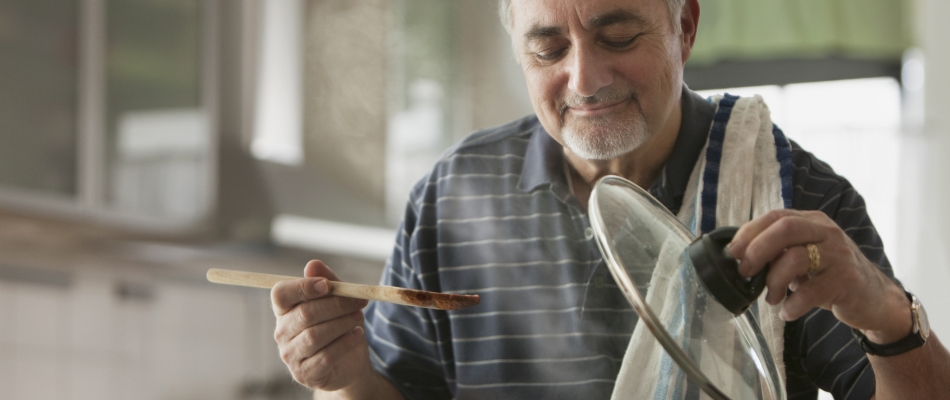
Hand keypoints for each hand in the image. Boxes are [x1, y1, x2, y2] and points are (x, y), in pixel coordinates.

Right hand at [271, 260, 374, 392]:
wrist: (350, 363)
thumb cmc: (340, 327)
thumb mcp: (338, 300)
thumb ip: (327, 282)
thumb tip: (313, 264)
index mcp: (285, 310)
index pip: (280, 294)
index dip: (303, 287)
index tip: (327, 285)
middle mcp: (282, 332)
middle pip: (305, 314)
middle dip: (336, 305)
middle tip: (359, 301)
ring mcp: (291, 355)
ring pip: (315, 335)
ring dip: (342, 323)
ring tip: (359, 317)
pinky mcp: (305, 374)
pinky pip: (325, 356)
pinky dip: (345, 343)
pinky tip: (357, 335)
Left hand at [728, 210, 911, 342]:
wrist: (873, 299)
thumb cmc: (829, 276)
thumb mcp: (804, 257)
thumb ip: (778, 252)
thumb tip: (740, 258)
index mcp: (812, 222)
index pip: (775, 216)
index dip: (749, 232)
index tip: (733, 252)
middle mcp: (826, 232)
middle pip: (785, 228)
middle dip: (757, 250)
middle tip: (745, 272)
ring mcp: (839, 255)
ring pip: (795, 258)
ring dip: (774, 282)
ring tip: (772, 297)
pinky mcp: (846, 280)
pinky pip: (810, 292)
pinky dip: (792, 306)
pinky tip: (788, 312)